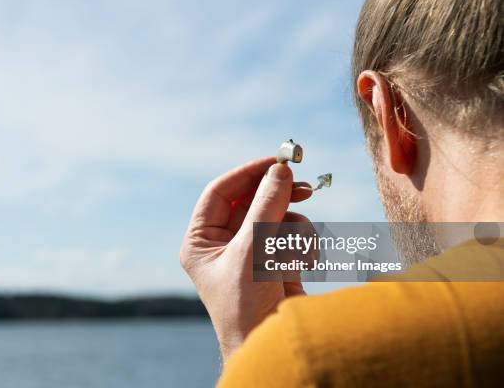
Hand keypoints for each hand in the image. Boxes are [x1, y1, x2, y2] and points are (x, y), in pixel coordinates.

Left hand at [180, 157, 312, 362]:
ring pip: (277, 217)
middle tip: (304, 186)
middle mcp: (223, 242)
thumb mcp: (251, 252)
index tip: (276, 161)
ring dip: (293, 229)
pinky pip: (292, 236)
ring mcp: (251, 251)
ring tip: (298, 250)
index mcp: (201, 240)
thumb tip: (281, 172)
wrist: (269, 345)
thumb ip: (266, 208)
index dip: (248, 173)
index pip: (221, 192)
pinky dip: (301, 246)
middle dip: (278, 197)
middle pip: (252, 201)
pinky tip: (303, 264)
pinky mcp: (275, 260)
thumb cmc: (245, 306)